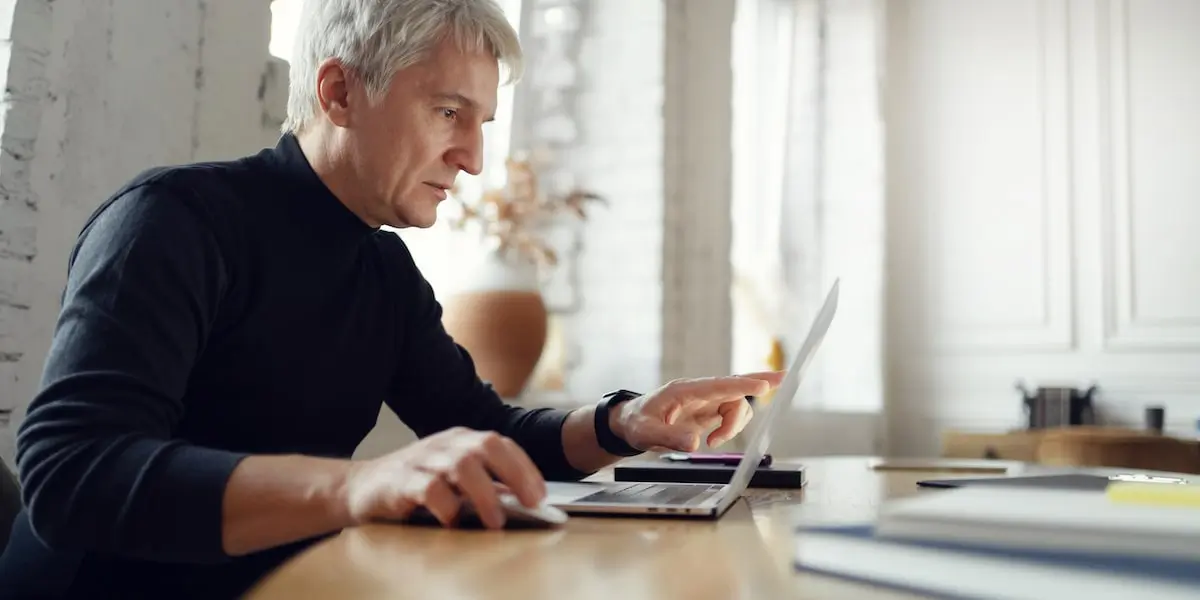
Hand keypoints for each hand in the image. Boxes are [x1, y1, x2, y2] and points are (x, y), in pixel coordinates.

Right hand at [343, 427, 545, 529]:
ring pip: (462, 465)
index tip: (541, 495)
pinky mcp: (399, 481)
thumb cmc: (413, 485)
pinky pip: (429, 488)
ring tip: (496, 521)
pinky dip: (446, 506)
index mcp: (460, 441)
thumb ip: (484, 484)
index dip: (525, 468)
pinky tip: (453, 521)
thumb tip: (522, 500)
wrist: (359, 487)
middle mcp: (444, 444)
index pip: (500, 444)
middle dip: (514, 473)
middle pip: (487, 446)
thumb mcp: (452, 479)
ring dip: (485, 494)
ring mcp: (422, 459)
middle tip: (530, 503)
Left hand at [611, 372, 784, 451]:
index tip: (763, 386)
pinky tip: (716, 440)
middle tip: (785, 378)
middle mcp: (699, 392)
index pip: (718, 386)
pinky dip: (731, 429)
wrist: (630, 423)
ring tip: (714, 441)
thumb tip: (694, 442)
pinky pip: (731, 415)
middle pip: (735, 386)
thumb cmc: (636, 423)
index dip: (741, 386)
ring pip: (736, 405)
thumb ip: (668, 437)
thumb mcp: (645, 433)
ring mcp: (705, 401)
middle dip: (759, 382)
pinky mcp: (708, 412)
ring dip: (735, 425)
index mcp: (684, 391)